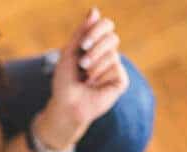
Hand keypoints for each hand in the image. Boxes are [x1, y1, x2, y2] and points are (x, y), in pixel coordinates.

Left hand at [45, 7, 128, 141]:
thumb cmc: (65, 82)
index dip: (97, 30)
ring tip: (85, 77)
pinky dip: (101, 75)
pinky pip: (115, 68)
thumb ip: (81, 33)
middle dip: (95, 48)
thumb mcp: (69, 54)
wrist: (68, 106)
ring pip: (112, 53)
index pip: (105, 25)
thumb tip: (94, 10)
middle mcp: (107, 54)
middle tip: (82, 62)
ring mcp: (115, 67)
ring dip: (95, 64)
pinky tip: (94, 85)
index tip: (83, 43)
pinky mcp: (120, 80)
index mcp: (94, 45)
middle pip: (112, 37)